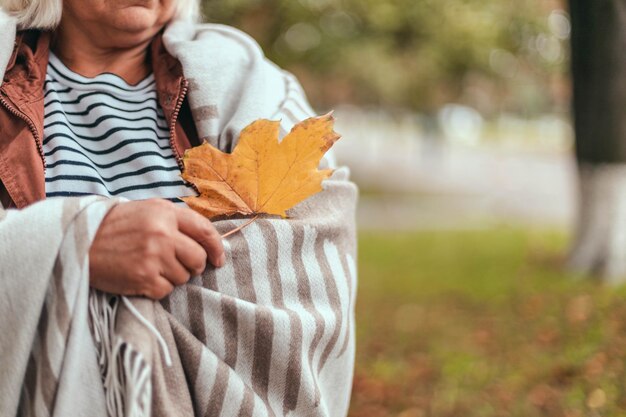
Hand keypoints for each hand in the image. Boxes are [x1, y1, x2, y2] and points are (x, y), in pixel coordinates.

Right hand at [89, 199, 224, 299]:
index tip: (218, 259)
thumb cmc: (114, 226)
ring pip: (183, 277)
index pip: (206, 231)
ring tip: (150, 266)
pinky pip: (166, 290)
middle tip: (179, 264)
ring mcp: (153, 256)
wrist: (78, 241)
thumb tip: (207, 240)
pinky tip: (141, 277)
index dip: (217, 248)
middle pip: (198, 258)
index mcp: (165, 213)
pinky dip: (157, 288)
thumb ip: (176, 220)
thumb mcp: (146, 210)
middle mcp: (162, 233)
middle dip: (193, 266)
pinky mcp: (143, 278)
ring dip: (172, 276)